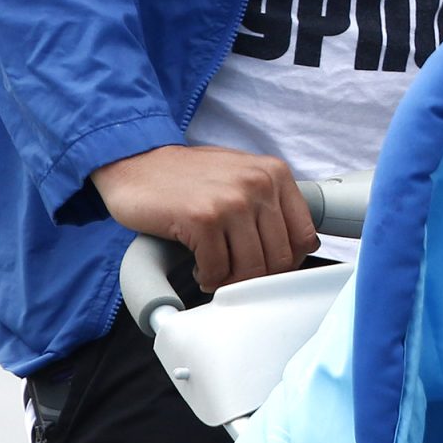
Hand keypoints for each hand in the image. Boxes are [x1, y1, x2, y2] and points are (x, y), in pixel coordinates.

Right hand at [91, 144, 317, 291]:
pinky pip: (217, 270)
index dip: (287, 261)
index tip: (266, 268)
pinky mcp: (202, 219)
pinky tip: (198, 265)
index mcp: (275, 173)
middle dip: (256, 276)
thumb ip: (272, 203)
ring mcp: (231, 201)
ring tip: (215, 270)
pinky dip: (208, 277)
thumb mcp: (243, 176)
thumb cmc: (189, 176)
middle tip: (235, 274)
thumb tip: (302, 246)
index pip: (304, 236)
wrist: (138, 162)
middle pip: (279, 258)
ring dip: (230, 280)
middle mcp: (258, 185)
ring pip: (250, 269)